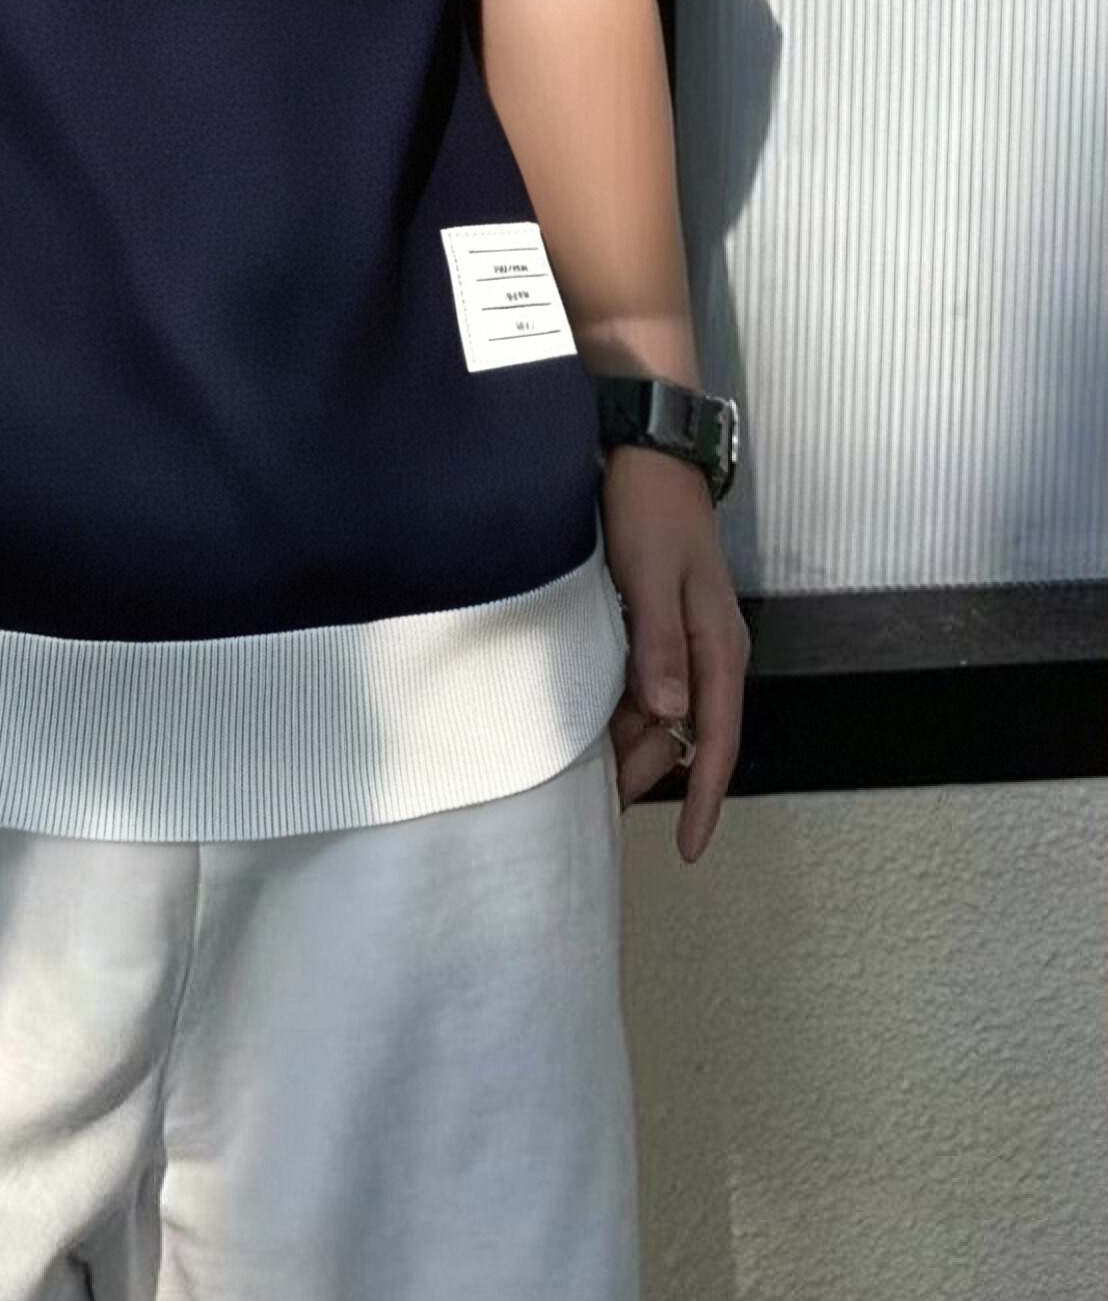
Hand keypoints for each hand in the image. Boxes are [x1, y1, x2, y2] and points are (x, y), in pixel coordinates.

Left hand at [600, 442, 749, 859]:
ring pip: (661, 713)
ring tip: (582, 771)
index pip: (717, 741)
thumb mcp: (652, 577)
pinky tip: (586, 719)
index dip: (704, 797)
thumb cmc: (651, 511)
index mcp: (719, 648)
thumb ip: (660, 645)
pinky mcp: (658, 623)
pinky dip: (620, 707)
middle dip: (649, 772)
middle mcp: (708, 652)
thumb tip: (670, 717)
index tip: (690, 849)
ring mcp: (684, 638)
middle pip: (684, 736)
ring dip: (630, 740)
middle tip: (597, 803)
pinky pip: (644, 683)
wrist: (646, 451)